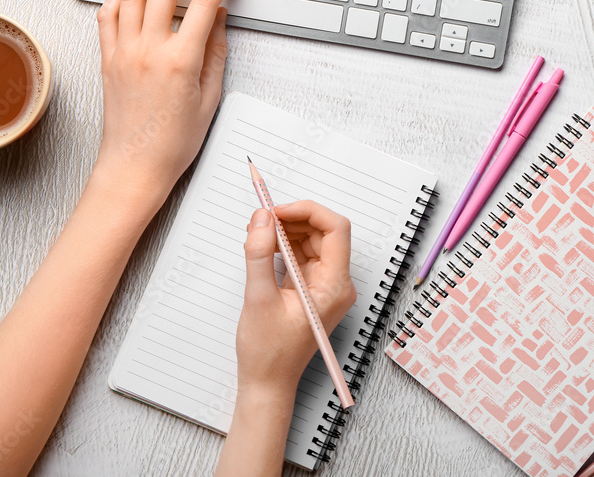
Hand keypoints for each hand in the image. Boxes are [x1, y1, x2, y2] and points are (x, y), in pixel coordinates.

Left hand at [93, 0, 245, 203]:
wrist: (135, 165)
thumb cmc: (173, 142)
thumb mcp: (210, 96)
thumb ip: (216, 51)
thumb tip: (220, 17)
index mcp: (179, 61)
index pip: (205, 2)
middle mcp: (148, 50)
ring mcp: (123, 50)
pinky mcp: (108, 56)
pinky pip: (109, 10)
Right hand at [236, 201, 357, 398]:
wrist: (268, 383)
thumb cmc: (269, 353)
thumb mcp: (258, 299)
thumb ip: (259, 254)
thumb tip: (262, 219)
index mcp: (335, 286)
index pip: (336, 229)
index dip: (308, 211)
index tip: (278, 210)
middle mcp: (337, 284)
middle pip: (324, 232)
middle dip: (293, 219)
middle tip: (262, 218)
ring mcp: (325, 287)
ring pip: (312, 241)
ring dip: (286, 231)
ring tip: (257, 233)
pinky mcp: (312, 289)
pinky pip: (303, 256)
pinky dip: (284, 246)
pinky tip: (263, 248)